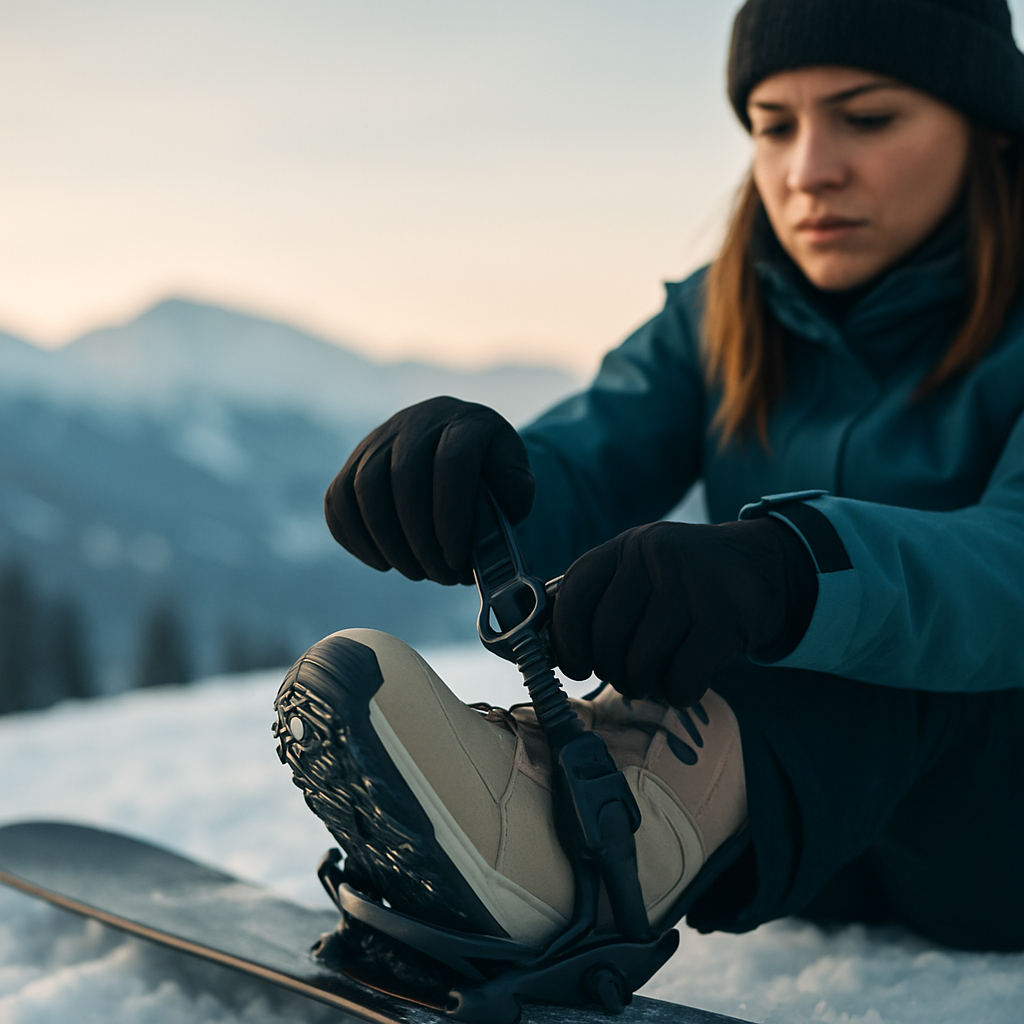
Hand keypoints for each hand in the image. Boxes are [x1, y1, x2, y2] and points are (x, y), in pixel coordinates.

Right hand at [324, 397, 534, 584]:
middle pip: (404, 477)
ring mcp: (379, 439)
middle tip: (440, 575)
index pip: (451, 463)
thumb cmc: (489, 473)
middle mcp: (417, 421)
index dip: (452, 517)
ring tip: (415, 571)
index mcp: (465, 422)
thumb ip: (513, 495)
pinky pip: (337, 499)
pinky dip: (355, 537)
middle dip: (421, 539)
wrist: (457, 443)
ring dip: (388, 542)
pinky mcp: (353, 462)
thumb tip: (485, 522)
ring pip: (365, 487)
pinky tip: (384, 561)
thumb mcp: (515, 478)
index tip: (459, 559)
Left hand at [549, 518, 816, 706]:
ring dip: (645, 685)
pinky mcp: (724, 617)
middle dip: (611, 670)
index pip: (574, 595)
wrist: (767, 568)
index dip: (565, 640)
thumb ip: (602, 597)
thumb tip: (552, 650)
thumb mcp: (642, 569)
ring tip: (656, 680)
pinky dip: (678, 693)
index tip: (575, 665)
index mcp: (626, 545)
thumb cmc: (688, 583)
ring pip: (642, 662)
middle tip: (627, 678)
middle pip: (606, 637)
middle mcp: (655, 556)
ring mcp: (691, 584)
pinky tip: (685, 685)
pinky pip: (682, 677)